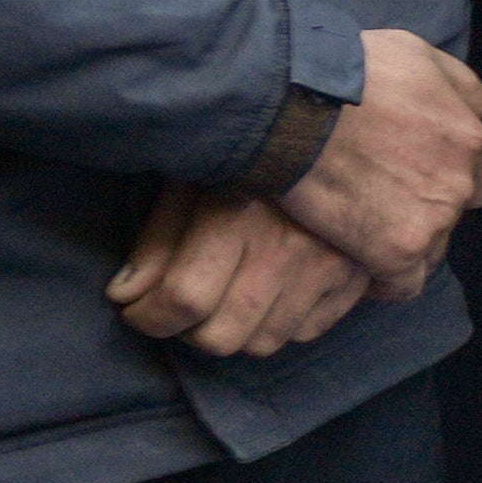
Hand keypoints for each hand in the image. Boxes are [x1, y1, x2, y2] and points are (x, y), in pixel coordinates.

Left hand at [108, 183, 372, 357]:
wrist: (332, 139)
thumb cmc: (247, 157)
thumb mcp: (190, 182)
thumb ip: (158, 239)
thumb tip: (127, 295)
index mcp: (238, 215)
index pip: (185, 298)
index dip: (149, 317)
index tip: (136, 310)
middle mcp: (288, 249)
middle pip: (221, 336)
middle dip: (186, 331)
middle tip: (179, 308)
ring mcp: (327, 269)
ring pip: (262, 343)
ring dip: (232, 332)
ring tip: (221, 301)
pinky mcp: (354, 280)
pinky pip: (304, 333)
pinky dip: (276, 325)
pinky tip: (265, 295)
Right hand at [267, 26, 481, 295]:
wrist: (291, 105)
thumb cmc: (348, 71)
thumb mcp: (417, 54)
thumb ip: (462, 85)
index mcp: (469, 140)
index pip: (477, 176)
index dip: (442, 178)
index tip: (408, 175)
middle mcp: (459, 184)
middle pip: (452, 213)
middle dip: (423, 209)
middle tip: (378, 200)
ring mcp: (432, 220)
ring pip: (430, 249)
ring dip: (403, 244)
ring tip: (363, 231)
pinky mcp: (396, 251)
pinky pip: (403, 283)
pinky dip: (386, 280)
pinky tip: (363, 268)